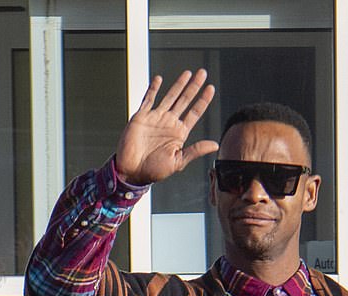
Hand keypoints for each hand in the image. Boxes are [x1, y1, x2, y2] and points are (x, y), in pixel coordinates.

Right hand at [115, 69, 218, 185]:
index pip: (194, 113)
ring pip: (170, 97)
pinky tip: (159, 79)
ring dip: (179, 84)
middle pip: (185, 100)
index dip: (203, 100)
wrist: (132, 171)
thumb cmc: (154, 171)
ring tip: (188, 73)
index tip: (211, 88)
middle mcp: (169, 123)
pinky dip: (153, 89)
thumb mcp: (178, 162)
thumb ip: (196, 150)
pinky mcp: (142, 117)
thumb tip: (215, 145)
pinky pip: (148, 99)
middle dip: (194, 87)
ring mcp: (156, 118)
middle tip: (203, 73)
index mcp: (179, 134)